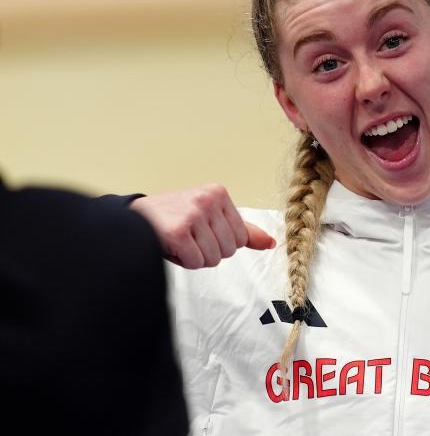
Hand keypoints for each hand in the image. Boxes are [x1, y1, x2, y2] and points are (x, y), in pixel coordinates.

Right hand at [130, 184, 275, 268]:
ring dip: (194, 257)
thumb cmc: (173, 218)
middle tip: (187, 237)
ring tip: (179, 241)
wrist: (132, 218)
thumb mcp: (210, 217)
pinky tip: (171, 246)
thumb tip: (271, 243)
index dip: (219, 243)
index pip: (240, 238)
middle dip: (207, 251)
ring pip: (213, 258)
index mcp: (218, 192)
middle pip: (229, 250)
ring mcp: (193, 214)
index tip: (199, 230)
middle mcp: (207, 199)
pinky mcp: (178, 231)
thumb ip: (242, 230)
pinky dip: (183, 261)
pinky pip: (196, 263)